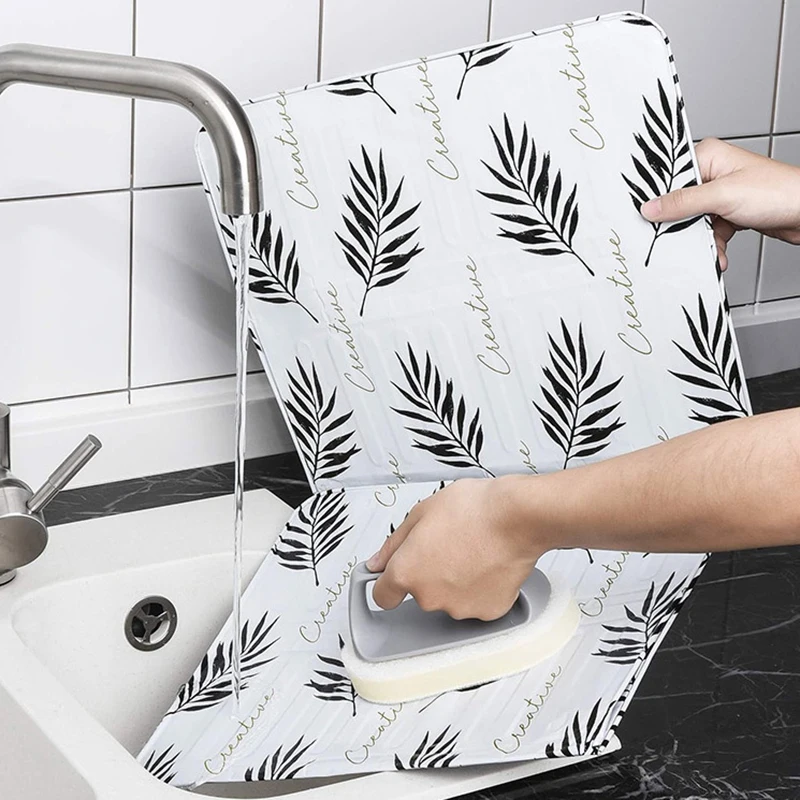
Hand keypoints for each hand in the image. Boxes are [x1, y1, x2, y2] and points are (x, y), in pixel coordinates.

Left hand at [366, 477, 544, 620]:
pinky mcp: (487, 612)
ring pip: (450, 599)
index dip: (389, 583)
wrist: (517, 517)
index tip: (395, 576)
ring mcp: (460, 608)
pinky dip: (481, 588)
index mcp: (407, 572)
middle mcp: (429, 597)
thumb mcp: (421, 512)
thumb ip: (394, 544)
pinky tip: (488, 564)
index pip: (383, 596)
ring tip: (472, 551)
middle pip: (420, 593)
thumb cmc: (473, 509)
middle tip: (448, 545)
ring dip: (455, 581)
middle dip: (429, 573)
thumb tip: (378, 562)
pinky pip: (477, 602)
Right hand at [641, 138, 799, 270]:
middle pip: (679, 202)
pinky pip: (708, 232)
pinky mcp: (728, 212)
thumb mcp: (722, 196)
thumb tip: (650, 208)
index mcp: (707, 156)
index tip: (648, 218)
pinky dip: (713, 245)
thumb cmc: (779, 192)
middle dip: (682, 225)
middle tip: (680, 237)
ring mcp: (721, 194)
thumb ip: (683, 203)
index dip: (658, 199)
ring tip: (709, 248)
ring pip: (693, 221)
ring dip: (700, 240)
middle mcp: (712, 173)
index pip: (669, 176)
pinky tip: (719, 253)